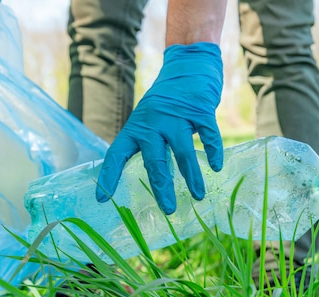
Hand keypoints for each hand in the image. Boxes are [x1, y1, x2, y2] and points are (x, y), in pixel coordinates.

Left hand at [95, 42, 223, 213]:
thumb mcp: (147, 119)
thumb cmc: (166, 101)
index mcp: (136, 127)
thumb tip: (150, 178)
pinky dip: (213, 151)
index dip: (108, 177)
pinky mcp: (200, 110)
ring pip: (183, 151)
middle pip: (155, 160)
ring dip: (191, 176)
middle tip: (168, 209)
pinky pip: (207, 135)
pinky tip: (215, 167)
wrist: (188, 65)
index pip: (117, 154)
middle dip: (162, 187)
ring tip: (198, 196)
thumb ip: (146, 143)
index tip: (102, 199)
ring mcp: (177, 116)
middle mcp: (153, 122)